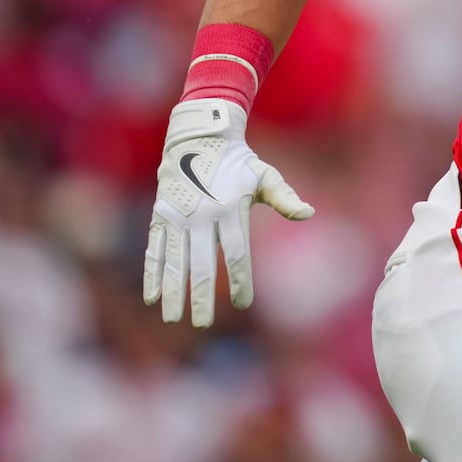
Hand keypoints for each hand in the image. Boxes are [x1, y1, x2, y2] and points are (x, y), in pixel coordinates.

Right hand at [143, 98, 313, 326]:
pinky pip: (156, 249)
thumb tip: (309, 214)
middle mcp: (203, 215)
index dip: (241, 280)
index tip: (244, 303)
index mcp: (231, 209)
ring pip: (175, 262)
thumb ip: (284, 198)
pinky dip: (153, 274)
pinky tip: (152, 297)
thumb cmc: (238, 162)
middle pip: (203, 264)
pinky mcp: (161, 214)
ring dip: (174, 292)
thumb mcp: (264, 176)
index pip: (238, 254)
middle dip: (202, 298)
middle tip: (204, 325)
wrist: (200, 136)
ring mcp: (179, 216)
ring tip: (174, 320)